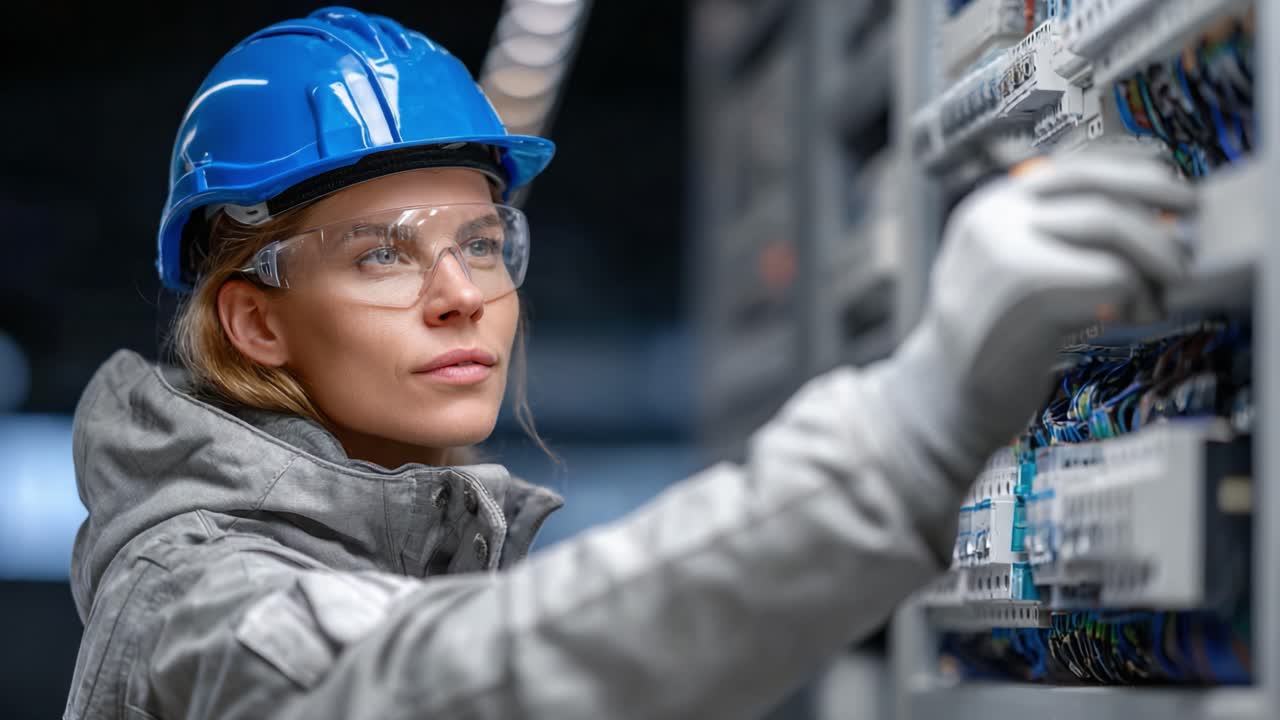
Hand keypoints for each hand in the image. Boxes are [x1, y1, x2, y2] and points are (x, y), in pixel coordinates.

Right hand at [885, 152, 1196, 468]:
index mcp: (989, 207)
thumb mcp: (1007, 267)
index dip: (1137, 177)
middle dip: (1158, 226)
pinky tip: (1125, 319)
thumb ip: (1056, 235)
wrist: (940, 398)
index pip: (1077, 168)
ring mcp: (1008, 250)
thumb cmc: (986, 342)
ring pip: (1114, 228)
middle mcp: (994, 219)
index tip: (1175, 194)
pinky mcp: (1032, 289)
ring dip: (1155, 263)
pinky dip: (1138, 299)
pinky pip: (1116, 275)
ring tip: (1155, 297)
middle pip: (1102, 196)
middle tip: (1182, 258)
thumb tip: (1148, 213)